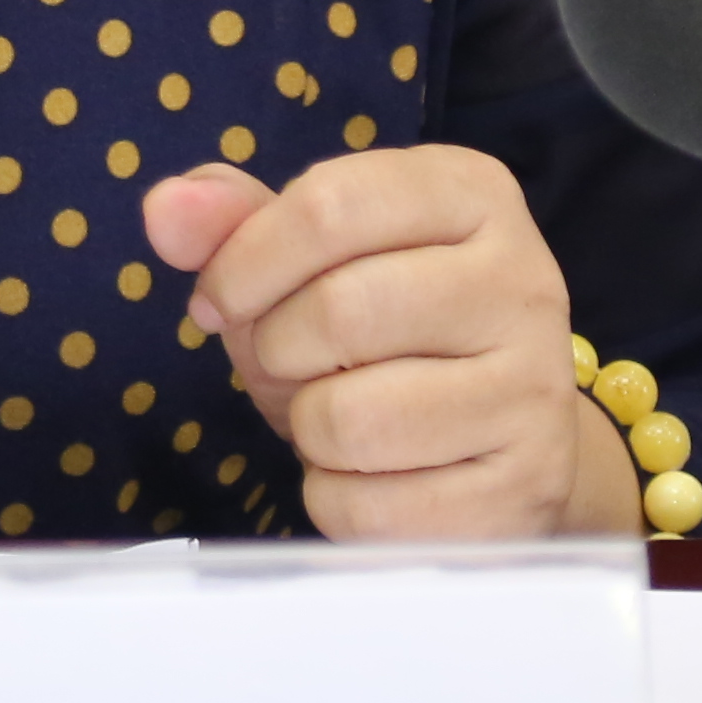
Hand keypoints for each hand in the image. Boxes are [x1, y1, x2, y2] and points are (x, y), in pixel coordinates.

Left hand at [141, 148, 629, 539]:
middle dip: (274, 349)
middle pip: (338, 311)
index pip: (330, 204)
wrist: (495, 439)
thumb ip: (235, 223)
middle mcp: (524, 282)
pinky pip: (371, 508)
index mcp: (473, 194)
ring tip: (340, 413)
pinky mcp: (524, 488)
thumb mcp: (310, 260)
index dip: (243, 261)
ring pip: (350, 419)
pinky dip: (339, 500)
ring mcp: (534, 391)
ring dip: (308, 428)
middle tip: (286, 362)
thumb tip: (167, 207)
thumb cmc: (388, 333)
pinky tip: (375, 473)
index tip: (220, 298)